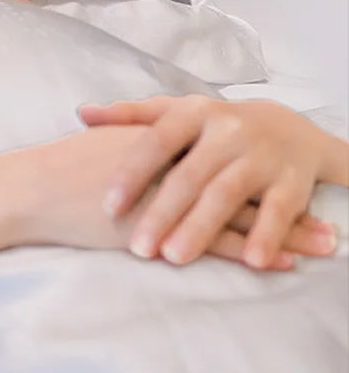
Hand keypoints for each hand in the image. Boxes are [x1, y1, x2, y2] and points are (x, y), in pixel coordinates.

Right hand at [0, 124, 299, 268]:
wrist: (34, 188)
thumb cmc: (60, 171)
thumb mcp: (105, 145)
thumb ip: (135, 142)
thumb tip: (152, 145)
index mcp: (164, 139)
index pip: (223, 156)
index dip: (259, 169)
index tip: (293, 179)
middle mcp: (176, 161)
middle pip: (244, 181)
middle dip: (287, 200)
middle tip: (326, 215)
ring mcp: (173, 194)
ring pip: (241, 213)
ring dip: (285, 230)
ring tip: (325, 243)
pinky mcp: (162, 227)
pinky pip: (216, 241)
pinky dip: (251, 250)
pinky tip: (279, 263)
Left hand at [77, 94, 338, 268]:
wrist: (289, 127)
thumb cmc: (215, 125)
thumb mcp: (176, 112)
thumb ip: (130, 116)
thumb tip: (82, 113)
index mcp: (194, 113)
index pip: (157, 141)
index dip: (133, 173)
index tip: (109, 206)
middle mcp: (227, 131)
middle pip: (190, 174)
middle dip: (162, 212)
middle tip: (138, 248)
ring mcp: (260, 156)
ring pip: (227, 193)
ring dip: (201, 226)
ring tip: (175, 257)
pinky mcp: (291, 182)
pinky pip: (278, 211)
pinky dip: (266, 235)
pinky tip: (250, 260)